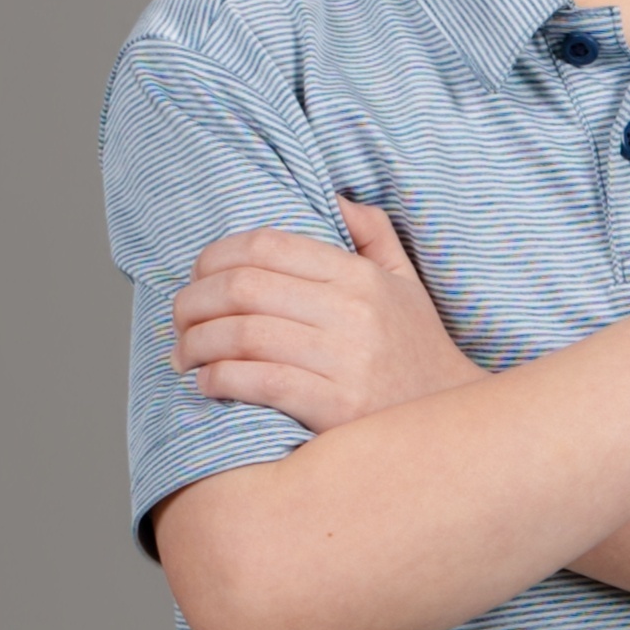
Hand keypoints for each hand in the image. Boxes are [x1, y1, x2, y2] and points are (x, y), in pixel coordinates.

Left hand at [170, 198, 487, 433]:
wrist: (451, 432)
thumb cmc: (417, 354)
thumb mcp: (406, 284)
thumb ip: (374, 234)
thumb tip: (334, 197)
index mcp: (360, 277)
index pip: (267, 247)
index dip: (214, 257)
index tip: (196, 277)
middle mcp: (352, 313)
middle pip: (243, 288)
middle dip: (193, 301)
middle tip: (178, 319)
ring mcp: (345, 362)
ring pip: (243, 334)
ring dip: (196, 343)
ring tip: (182, 354)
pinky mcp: (336, 408)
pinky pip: (259, 382)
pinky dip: (220, 379)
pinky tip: (208, 383)